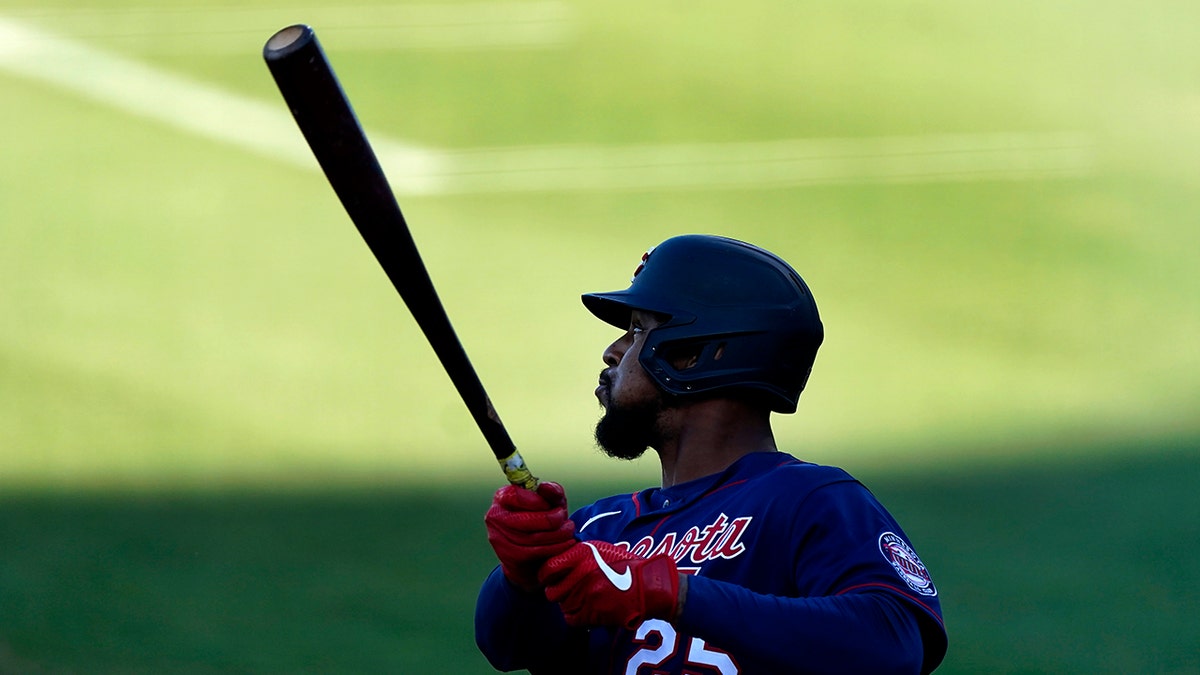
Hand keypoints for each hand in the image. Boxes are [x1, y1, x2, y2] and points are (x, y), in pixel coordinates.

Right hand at [485, 481, 575, 591]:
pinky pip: (535, 552)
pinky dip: (555, 548)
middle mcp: (495, 516)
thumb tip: (545, 487)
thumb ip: (552, 492)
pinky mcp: (508, 556)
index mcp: (502, 496)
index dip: (538, 501)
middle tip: (567, 521)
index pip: (515, 495)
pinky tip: (566, 543)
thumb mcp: (550, 503)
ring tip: (569, 531)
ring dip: (558, 535)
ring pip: (532, 538)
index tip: (553, 507)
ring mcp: (499, 538)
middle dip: (553, 520)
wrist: (533, 555)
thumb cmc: (542, 521)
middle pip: (526, 519)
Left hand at [539, 540, 679, 628]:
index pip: (548, 568)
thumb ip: (578, 554)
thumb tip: (558, 559)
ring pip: (562, 605)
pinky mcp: (593, 612)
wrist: (648, 586)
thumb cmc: (627, 566)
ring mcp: (586, 594)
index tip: (548, 578)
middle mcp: (581, 573)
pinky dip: (574, 617)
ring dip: (568, 605)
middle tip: (563, 592)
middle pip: (552, 591)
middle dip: (555, 593)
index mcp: (582, 554)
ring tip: (579, 600)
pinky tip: (583, 611)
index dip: (545, 576)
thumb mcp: (601, 549)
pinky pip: (571, 618)